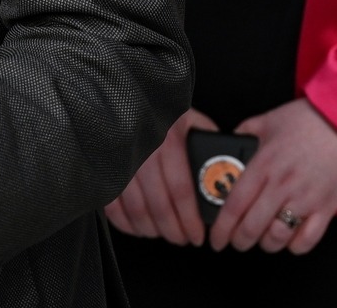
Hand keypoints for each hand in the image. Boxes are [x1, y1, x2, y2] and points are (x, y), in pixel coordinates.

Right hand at [103, 108, 215, 245]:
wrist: (133, 97)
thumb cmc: (167, 113)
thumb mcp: (194, 121)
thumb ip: (211, 144)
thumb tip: (230, 174)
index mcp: (169, 138)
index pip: (181, 190)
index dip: (190, 219)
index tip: (198, 235)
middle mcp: (143, 148)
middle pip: (159, 205)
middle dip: (174, 230)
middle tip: (183, 239)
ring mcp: (121, 159)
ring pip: (136, 208)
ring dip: (151, 229)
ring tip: (163, 234)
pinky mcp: (106, 167)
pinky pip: (112, 203)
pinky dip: (125, 222)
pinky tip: (138, 227)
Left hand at [208, 98, 336, 254]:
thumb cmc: (308, 119)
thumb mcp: (268, 120)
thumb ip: (245, 133)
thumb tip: (231, 144)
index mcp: (264, 164)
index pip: (234, 204)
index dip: (221, 227)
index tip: (215, 237)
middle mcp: (282, 185)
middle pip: (252, 226)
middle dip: (239, 240)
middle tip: (235, 242)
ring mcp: (306, 199)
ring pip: (278, 236)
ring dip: (265, 244)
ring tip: (261, 239)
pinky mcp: (327, 208)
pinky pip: (308, 239)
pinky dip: (295, 246)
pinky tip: (288, 239)